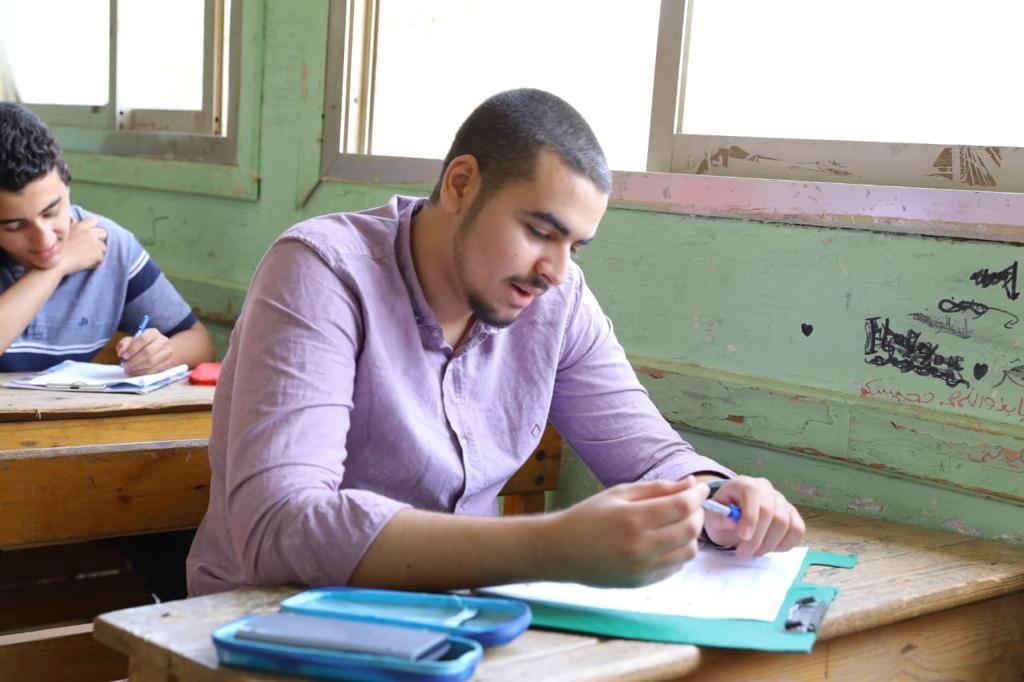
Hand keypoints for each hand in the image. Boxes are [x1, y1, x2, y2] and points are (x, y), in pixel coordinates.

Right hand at [60, 217, 106, 274]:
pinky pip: (102, 258)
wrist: (55, 264)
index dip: (92, 228)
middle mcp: (89, 232)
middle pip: (103, 233)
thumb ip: (70, 224)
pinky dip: (96, 262)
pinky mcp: (98, 254)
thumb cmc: (55, 249)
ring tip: (86, 257)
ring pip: (104, 247)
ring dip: (98, 252)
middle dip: (99, 239)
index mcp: (80, 226)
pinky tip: (86, 264)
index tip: (88, 235)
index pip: (94, 221)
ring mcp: (95, 243)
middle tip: (90, 247)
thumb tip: (74, 219)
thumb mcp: (61, 231)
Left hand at [117, 328, 175, 375]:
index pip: (144, 339)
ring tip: (129, 369)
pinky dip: (142, 372)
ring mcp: (167, 352)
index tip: (124, 356)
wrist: (159, 349)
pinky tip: (135, 372)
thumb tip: (121, 352)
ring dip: (137, 368)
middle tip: (125, 365)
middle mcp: (162, 341)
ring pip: (151, 363)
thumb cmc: (142, 344)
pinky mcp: (168, 363)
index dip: (132, 349)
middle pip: (148, 352)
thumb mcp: (131, 340)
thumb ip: (123, 344)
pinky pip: (154, 370)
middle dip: (134, 361)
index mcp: (153, 332)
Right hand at [546, 477, 707, 587]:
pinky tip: (666, 541)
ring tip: (678, 523)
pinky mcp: (641, 583)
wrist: (560, 551)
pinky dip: (679, 552)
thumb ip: (657, 488)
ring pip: (689, 552)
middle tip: (691, 504)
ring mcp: (642, 569)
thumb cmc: (587, 516)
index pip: (682, 507)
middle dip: (698, 513)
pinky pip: (675, 567)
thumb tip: (691, 485)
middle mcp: (640, 547)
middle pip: (691, 529)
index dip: (698, 496)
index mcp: (633, 519)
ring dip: (691, 535)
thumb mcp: (619, 493)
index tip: (702, 489)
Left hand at [702, 476, 804, 558]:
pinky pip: (797, 530)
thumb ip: (720, 517)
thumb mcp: (714, 516)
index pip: (753, 496)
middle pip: (771, 513)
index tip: (743, 537)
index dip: (750, 517)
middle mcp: (766, 488)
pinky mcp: (792, 514)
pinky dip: (785, 544)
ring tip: (753, 552)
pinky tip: (769, 548)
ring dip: (769, 544)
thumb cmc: (723, 515)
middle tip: (744, 553)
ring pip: (785, 523)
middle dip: (758, 538)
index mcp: (745, 484)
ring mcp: (782, 501)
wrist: (732, 517)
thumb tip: (731, 520)